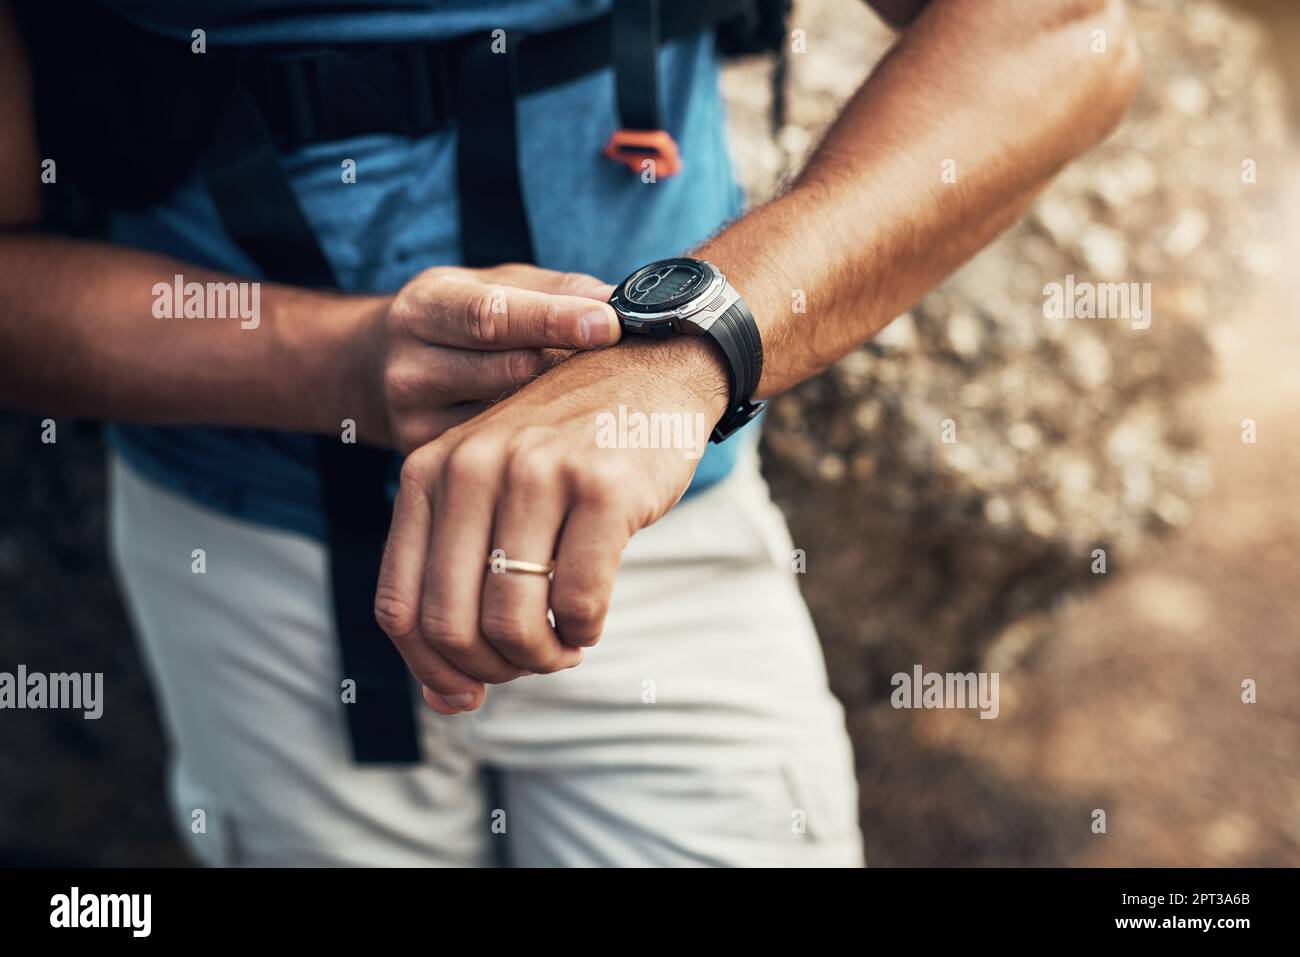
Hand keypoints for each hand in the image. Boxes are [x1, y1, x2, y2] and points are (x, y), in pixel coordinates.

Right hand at [344, 263, 619, 451]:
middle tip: (618, 364)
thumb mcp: (493, 286)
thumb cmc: (456, 321)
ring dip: (561, 407)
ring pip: (511, 417)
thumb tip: (622, 301)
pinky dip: (540, 439)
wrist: (372, 371)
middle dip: (570, 366)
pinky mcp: (428, 460)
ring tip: (594, 395)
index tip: (610, 324)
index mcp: (426, 307)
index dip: (556, 319)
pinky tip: (562, 430)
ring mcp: (415, 420)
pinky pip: (499, 451)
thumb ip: (557, 290)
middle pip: (510, 370)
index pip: (493, 315)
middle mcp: (411, 365)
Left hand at [373, 336, 729, 712]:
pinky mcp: (603, 486)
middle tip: (529, 663)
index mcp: (429, 472)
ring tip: (563, 645)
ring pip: (511, 621)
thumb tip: (447, 697)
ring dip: (541, 657)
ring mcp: (538, 473)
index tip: (467, 692)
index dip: (428, 669)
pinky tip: (590, 620)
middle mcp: (473, 468)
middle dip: (491, 669)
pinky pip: (578, 601)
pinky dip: (583, 630)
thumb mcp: (489, 486)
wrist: (649, 368)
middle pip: (449, 625)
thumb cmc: (566, 448)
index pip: (398, 606)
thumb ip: (456, 570)